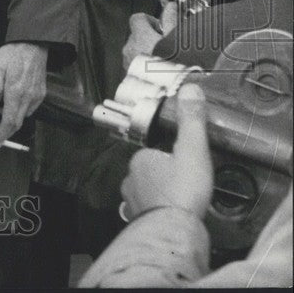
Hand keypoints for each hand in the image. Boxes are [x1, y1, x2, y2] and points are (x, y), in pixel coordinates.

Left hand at [0, 42, 47, 147]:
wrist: (33, 44)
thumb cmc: (12, 54)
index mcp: (16, 92)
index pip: (9, 121)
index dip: (1, 135)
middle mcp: (28, 97)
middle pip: (17, 122)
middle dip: (6, 132)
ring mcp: (36, 96)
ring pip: (24, 116)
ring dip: (12, 119)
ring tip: (0, 109)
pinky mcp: (41, 92)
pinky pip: (30, 108)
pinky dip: (20, 111)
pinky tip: (13, 102)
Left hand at [120, 83, 212, 219]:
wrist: (173, 231)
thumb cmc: (182, 191)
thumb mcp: (192, 149)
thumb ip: (191, 121)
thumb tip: (190, 90)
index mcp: (140, 159)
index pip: (154, 151)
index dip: (171, 156)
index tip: (184, 163)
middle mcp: (131, 179)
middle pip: (149, 172)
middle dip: (165, 176)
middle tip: (185, 183)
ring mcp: (133, 201)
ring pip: (146, 192)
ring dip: (160, 195)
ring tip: (180, 200)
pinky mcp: (139, 222)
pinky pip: (148, 212)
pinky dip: (159, 212)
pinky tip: (172, 216)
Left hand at [122, 1, 176, 70]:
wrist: (165, 93)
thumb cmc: (172, 66)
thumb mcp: (176, 39)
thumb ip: (171, 20)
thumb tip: (171, 6)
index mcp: (140, 36)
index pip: (137, 18)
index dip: (149, 20)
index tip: (160, 26)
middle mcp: (130, 48)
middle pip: (136, 35)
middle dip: (149, 37)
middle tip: (165, 45)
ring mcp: (127, 62)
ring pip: (135, 50)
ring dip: (147, 51)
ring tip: (163, 60)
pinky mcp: (129, 75)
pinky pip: (135, 64)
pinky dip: (144, 65)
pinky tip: (158, 72)